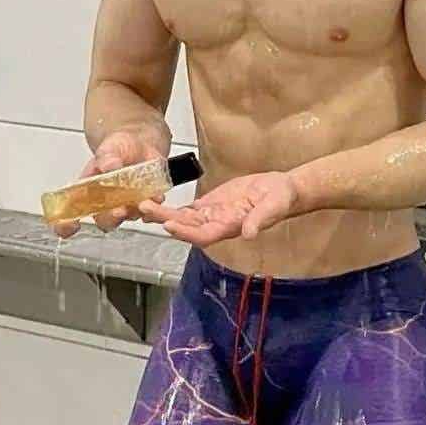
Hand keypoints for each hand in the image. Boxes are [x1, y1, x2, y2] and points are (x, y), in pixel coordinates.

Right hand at [49, 130, 166, 238]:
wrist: (140, 143)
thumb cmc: (117, 147)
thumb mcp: (109, 149)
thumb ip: (107, 158)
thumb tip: (109, 165)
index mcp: (88, 191)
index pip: (74, 213)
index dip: (70, 223)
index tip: (78, 222)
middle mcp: (106, 202)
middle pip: (104, 220)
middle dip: (112, 218)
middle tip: (119, 210)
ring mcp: (126, 204)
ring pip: (129, 217)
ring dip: (135, 212)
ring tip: (142, 201)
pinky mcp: (144, 202)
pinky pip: (149, 210)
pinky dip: (153, 205)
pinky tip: (156, 197)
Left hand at [138, 171, 299, 246]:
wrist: (282, 190)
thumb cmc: (281, 199)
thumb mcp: (274, 206)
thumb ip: (261, 220)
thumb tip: (249, 233)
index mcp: (230, 227)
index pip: (204, 234)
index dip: (186, 231)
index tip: (169, 224)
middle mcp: (217, 225)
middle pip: (187, 227)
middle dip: (165, 219)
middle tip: (144, 209)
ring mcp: (213, 215)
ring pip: (183, 218)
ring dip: (163, 213)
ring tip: (143, 205)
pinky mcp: (212, 204)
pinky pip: (188, 209)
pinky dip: (173, 207)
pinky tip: (157, 201)